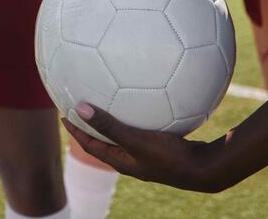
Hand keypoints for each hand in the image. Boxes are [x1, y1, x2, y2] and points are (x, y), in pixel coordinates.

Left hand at [63, 104, 229, 192]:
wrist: (204, 168)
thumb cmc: (168, 157)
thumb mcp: (135, 140)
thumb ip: (108, 125)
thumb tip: (80, 108)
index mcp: (121, 161)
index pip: (90, 145)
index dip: (75, 130)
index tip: (63, 113)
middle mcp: (131, 159)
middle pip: (104, 140)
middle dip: (90, 124)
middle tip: (80, 105)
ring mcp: (146, 153)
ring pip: (122, 134)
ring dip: (111, 119)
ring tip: (106, 99)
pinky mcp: (160, 145)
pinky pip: (139, 127)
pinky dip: (132, 115)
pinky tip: (140, 98)